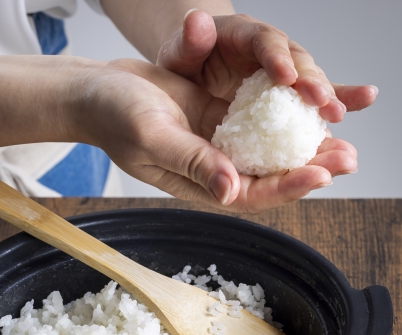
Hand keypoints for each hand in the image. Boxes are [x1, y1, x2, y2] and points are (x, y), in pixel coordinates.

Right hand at [73, 59, 355, 212]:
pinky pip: (256, 121)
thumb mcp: (152, 136)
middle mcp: (210, 168)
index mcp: (195, 182)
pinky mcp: (217, 118)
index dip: (286, 186)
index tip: (320, 172)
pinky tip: (307, 107)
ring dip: (302, 145)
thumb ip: (191, 161)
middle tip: (348, 156)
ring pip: (267, 150)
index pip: (249, 194)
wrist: (98, 90)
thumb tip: (229, 189)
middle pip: (267, 176)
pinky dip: (282, 118)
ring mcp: (216, 142)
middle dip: (308, 168)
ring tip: (340, 135)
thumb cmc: (114, 116)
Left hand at [156, 11, 377, 123]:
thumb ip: (189, 41)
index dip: (276, 56)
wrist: (193, 72)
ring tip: (339, 114)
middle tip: (322, 101)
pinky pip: (311, 100)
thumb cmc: (185, 61)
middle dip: (310, 81)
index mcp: (244, 34)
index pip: (263, 41)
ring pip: (309, 82)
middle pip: (296, 61)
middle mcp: (270, 50)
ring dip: (327, 97)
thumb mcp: (179, 52)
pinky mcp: (286, 95)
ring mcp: (282, 72)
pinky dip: (334, 102)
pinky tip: (354, 110)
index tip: (285, 76)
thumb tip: (196, 21)